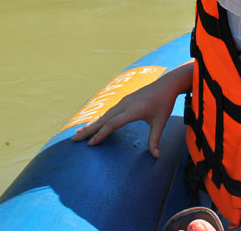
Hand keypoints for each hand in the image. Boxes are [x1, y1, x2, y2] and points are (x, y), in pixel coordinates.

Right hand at [71, 62, 192, 156]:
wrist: (166, 84)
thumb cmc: (164, 103)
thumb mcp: (161, 122)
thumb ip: (155, 139)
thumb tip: (156, 156)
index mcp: (133, 110)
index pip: (113, 124)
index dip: (101, 134)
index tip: (90, 144)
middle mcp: (125, 104)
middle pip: (103, 119)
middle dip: (89, 130)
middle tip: (74, 140)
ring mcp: (123, 101)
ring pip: (103, 115)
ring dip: (91, 124)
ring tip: (78, 133)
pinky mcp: (123, 101)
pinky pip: (107, 111)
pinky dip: (98, 119)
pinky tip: (92, 124)